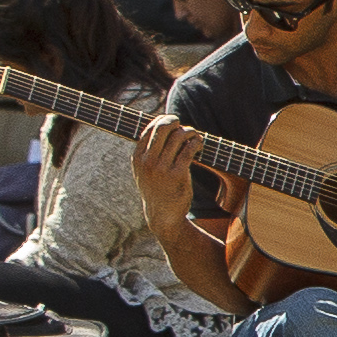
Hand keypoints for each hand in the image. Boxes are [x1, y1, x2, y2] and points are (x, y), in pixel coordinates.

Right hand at [128, 114, 202, 238]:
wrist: (162, 216)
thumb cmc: (156, 189)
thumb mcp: (144, 171)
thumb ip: (148, 151)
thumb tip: (163, 125)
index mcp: (137, 158)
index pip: (149, 129)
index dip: (163, 120)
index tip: (173, 122)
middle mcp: (147, 161)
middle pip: (163, 128)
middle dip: (176, 122)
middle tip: (184, 126)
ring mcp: (161, 169)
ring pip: (178, 136)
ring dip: (190, 132)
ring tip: (195, 136)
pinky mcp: (177, 175)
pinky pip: (189, 150)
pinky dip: (197, 142)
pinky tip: (199, 144)